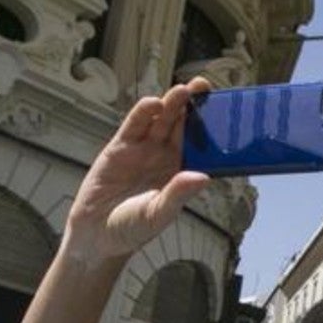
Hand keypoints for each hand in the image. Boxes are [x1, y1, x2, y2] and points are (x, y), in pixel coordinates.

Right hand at [63, 77, 212, 263]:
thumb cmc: (133, 228)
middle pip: (182, 125)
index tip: (225, 111)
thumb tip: (202, 177)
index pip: (199, 144)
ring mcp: (142, 150)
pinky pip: (134, 126)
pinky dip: (143, 113)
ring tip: (184, 90)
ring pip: (160, 120)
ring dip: (172, 104)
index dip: (211, 127)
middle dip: (194, 106)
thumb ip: (178, 194)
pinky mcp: (120, 148)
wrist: (96, 235)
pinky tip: (153, 102)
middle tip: (206, 87)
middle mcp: (164, 156)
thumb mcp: (158, 213)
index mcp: (181, 171)